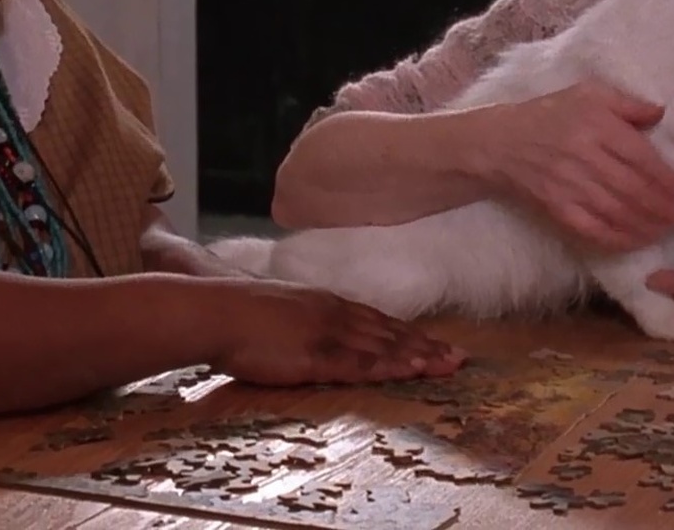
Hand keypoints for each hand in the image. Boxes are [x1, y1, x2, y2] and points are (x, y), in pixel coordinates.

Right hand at [204, 278, 467, 385]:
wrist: (215, 311)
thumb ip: (300, 320)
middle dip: (425, 344)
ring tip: (448, 365)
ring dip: (419, 356)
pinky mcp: (319, 354)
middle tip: (458, 356)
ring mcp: (330, 332)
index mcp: (324, 302)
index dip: (406, 331)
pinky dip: (393, 366)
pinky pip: (364, 363)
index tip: (432, 340)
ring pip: (385, 346)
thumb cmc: (235, 313)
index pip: (375, 318)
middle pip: (390, 331)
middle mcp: (335, 313)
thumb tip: (306, 330)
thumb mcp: (277, 309)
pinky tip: (414, 371)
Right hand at [478, 80, 673, 253]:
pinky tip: (634, 240)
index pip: (640, 156)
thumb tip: (661, 113)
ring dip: (646, 225)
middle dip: (661, 206)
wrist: (500, 142)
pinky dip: (617, 238)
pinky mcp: (557, 207)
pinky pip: (592, 228)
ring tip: (664, 229)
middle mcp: (584, 155)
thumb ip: (626, 102)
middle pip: (632, 188)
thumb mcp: (587, 93)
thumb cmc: (549, 114)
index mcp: (596, 124)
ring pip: (617, 212)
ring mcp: (569, 185)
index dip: (666, 177)